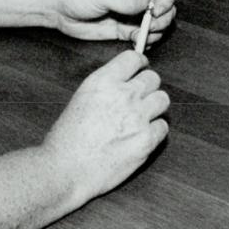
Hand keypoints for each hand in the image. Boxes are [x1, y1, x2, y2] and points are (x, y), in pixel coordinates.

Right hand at [42, 50, 168, 205]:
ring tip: (143, 117)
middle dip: (148, 87)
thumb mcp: (81, 99)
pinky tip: (141, 136)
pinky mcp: (146, 140)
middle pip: (153, 78)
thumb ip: (105, 88)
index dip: (140, 64)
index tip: (141, 69)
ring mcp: (137, 117)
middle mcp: (123, 95)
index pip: (133, 58)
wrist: (65, 170)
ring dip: (155, 107)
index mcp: (103, 81)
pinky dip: (155, 131)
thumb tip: (123, 83)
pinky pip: (163, 127)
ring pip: (162, 100)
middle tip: (141, 98)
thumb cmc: (66, 139)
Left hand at [53, 0, 177, 44]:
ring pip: (158, 24)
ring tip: (140, 35)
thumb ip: (126, 0)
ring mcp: (132, 14)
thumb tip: (148, 5)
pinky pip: (143, 36)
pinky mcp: (124, 29)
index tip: (156, 11)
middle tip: (148, 27)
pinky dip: (145, 41)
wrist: (58, 8)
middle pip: (167, 8)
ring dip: (155, 33)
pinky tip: (135, 42)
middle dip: (163, 19)